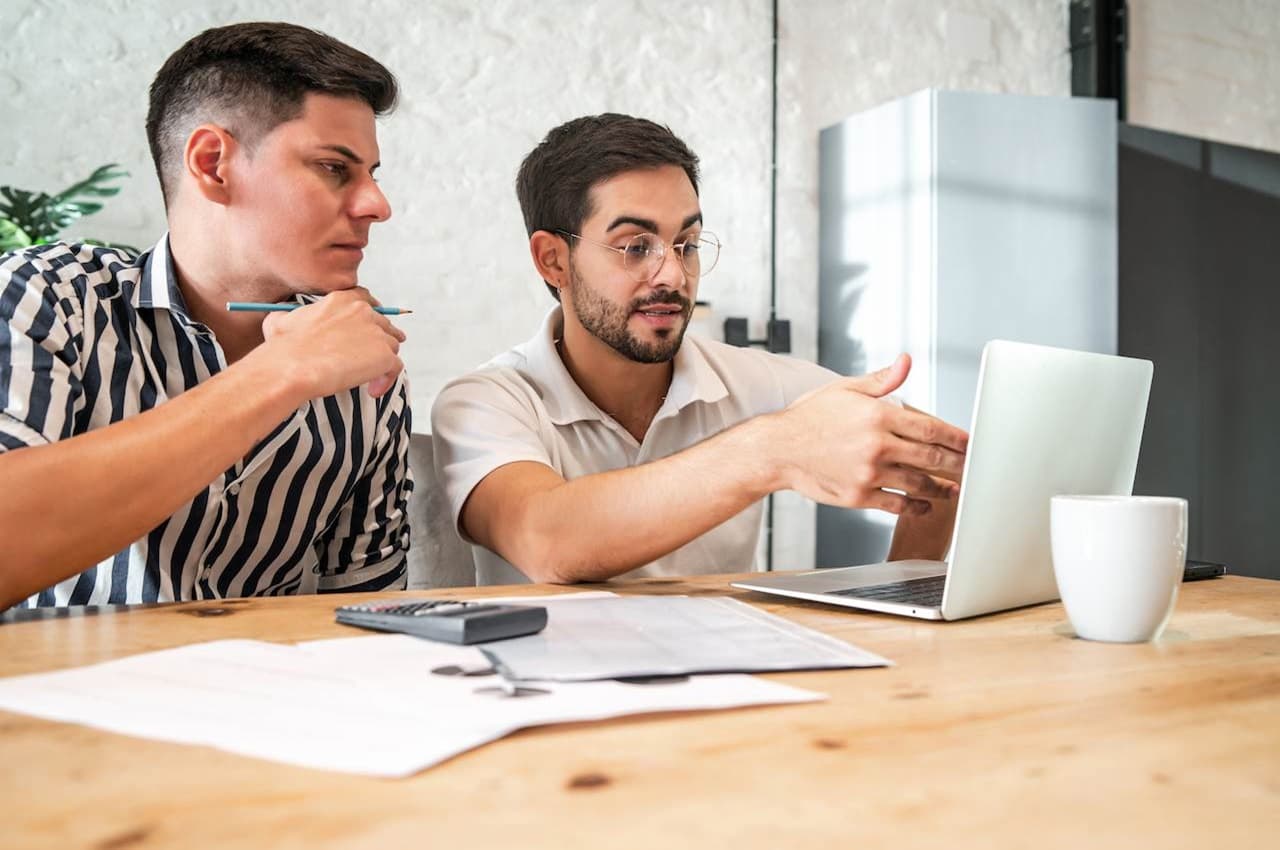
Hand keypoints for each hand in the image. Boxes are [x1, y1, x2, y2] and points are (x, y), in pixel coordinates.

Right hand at [258, 288, 405, 399]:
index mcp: (342, 300)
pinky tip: (373, 391)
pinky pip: (396, 367)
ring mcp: (376, 333)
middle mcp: (362, 311)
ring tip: (368, 380)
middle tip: (372, 358)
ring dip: (382, 362)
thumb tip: (281, 320)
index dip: (372, 314)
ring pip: (391, 346)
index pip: (366, 299)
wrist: (292, 367)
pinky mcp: (384, 355)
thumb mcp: (279, 321)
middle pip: (383, 324)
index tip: (372, 326)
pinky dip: (387, 380)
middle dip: (379, 340)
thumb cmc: (283, 348)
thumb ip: (291, 316)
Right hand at [769, 354, 967, 515]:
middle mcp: (877, 445)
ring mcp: (869, 473)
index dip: (956, 437)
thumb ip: (882, 380)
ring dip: (942, 488)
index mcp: (878, 415)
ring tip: (954, 489)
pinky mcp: (859, 496)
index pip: (930, 427)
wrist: (778, 450)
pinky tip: (925, 505)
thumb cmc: (809, 418)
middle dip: (957, 463)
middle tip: (972, 467)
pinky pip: (897, 504)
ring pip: (919, 483)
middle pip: (931, 457)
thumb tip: (906, 362)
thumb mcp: (845, 389)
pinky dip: (916, 506)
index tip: (970, 442)